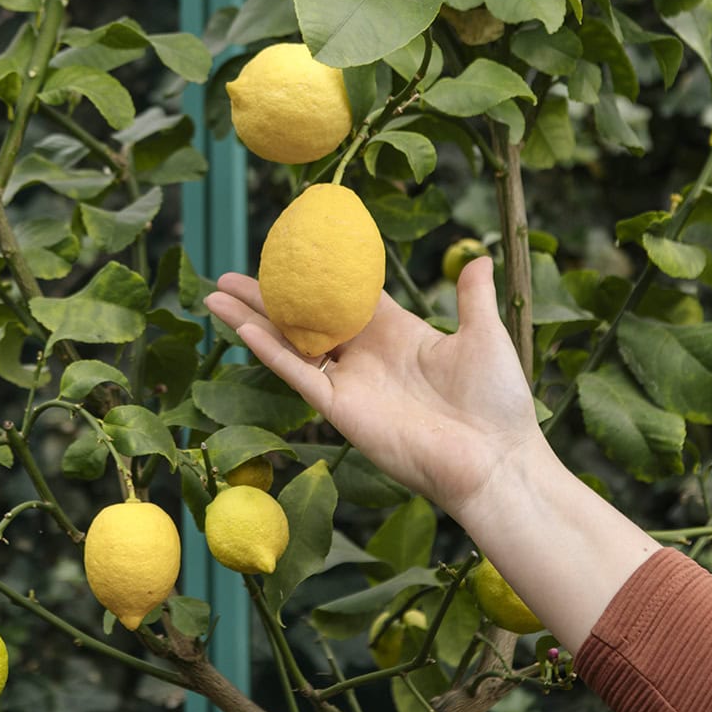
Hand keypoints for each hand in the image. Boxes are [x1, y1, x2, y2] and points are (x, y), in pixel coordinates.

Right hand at [205, 257, 542, 517]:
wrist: (493, 460)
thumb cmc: (496, 402)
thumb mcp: (484, 336)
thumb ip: (472, 297)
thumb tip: (477, 255)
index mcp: (396, 332)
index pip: (345, 295)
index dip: (315, 274)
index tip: (287, 252)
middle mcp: (363, 354)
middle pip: (303, 316)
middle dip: (265, 296)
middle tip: (230, 275)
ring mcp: (348, 382)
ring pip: (288, 342)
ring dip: (251, 320)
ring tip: (214, 296)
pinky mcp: (340, 409)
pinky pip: (297, 374)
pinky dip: (269, 351)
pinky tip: (242, 328)